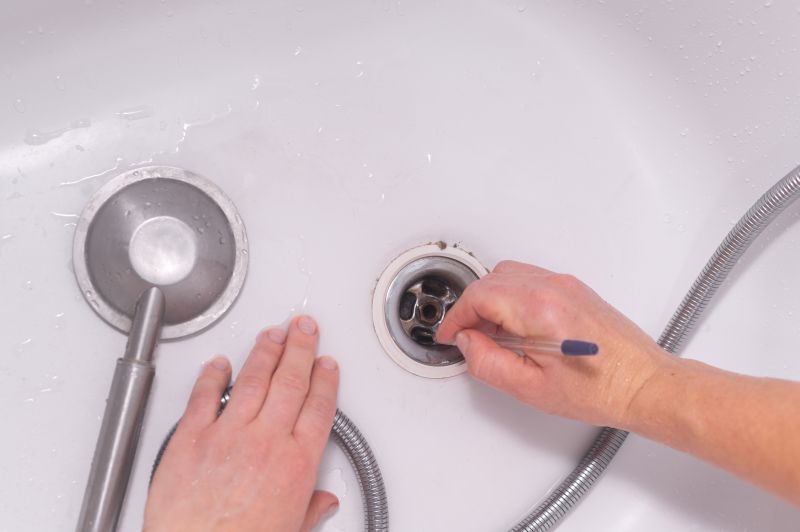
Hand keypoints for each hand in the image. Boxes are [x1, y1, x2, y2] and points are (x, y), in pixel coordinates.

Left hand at [144, 316, 339, 531]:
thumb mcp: (291, 531)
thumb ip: (310, 510)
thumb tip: (324, 503)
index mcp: (296, 464)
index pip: (318, 407)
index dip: (325, 379)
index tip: (326, 364)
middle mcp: (265, 441)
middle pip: (290, 382)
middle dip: (300, 348)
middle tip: (304, 327)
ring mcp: (228, 435)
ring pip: (253, 380)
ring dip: (265, 352)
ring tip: (272, 334)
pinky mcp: (191, 438)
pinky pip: (204, 397)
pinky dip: (212, 376)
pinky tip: (220, 362)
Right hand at [436, 260, 670, 428]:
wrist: (643, 384)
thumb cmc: (600, 389)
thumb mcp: (529, 387)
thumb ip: (487, 362)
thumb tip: (467, 343)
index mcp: (538, 310)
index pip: (479, 297)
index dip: (456, 317)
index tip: (450, 335)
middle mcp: (552, 288)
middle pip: (490, 281)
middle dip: (471, 308)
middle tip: (467, 337)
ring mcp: (565, 284)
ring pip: (508, 275)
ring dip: (490, 298)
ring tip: (492, 333)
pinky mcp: (574, 289)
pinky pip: (529, 279)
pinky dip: (511, 295)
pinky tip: (516, 326)